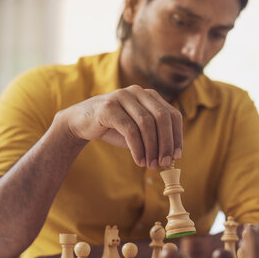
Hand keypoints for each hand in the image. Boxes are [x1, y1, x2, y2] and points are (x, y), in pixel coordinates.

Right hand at [59, 85, 182, 169]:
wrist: (81, 121)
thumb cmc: (113, 127)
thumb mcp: (137, 131)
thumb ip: (153, 138)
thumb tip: (170, 157)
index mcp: (149, 96)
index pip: (172, 114)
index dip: (177, 136)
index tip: (177, 155)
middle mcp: (138, 92)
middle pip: (162, 117)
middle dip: (166, 143)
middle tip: (165, 163)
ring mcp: (122, 97)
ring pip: (147, 124)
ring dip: (152, 148)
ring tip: (151, 165)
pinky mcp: (108, 107)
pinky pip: (130, 130)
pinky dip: (138, 148)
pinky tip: (139, 160)